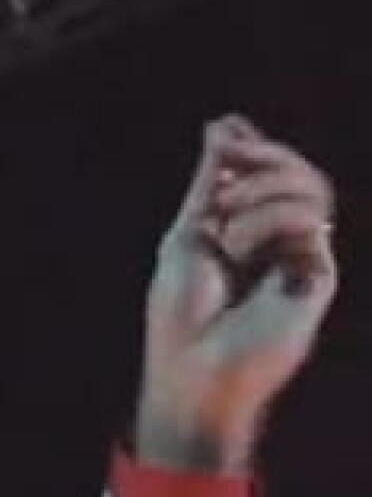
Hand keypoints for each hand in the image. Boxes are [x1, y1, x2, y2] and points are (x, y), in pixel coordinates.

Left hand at [135, 115, 338, 473]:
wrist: (192, 370)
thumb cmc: (180, 315)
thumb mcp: (189, 233)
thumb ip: (211, 182)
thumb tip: (221, 127)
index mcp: (246, 233)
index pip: (268, 174)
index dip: (255, 146)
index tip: (223, 129)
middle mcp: (280, 243)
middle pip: (297, 173)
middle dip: (263, 154)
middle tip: (227, 154)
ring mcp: (302, 257)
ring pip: (312, 188)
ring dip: (262, 187)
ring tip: (222, 218)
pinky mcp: (317, 274)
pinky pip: (310, 218)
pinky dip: (267, 218)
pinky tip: (236, 243)